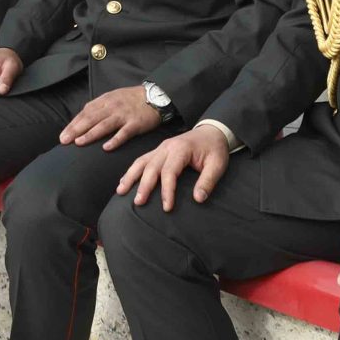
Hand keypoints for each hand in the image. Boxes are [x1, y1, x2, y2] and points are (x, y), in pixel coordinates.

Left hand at [62, 84, 162, 149]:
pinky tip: (106, 147)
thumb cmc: (131, 99)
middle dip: (76, 130)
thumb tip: (82, 117)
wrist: (155, 96)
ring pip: (104, 125)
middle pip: (91, 119)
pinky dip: (115, 140)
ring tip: (79, 142)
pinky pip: (124, 133)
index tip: (63, 135)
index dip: (73, 124)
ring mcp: (124, 115)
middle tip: (64, 140)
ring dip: (91, 134)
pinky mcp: (135, 124)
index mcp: (105, 100)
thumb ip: (98, 107)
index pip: (85, 113)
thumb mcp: (113, 97)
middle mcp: (112, 107)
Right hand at [116, 123, 230, 210]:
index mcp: (181, 149)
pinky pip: (142, 160)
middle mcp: (167, 147)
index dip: (167, 190)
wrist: (212, 131)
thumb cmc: (215, 149)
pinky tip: (123, 182)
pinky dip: (132, 171)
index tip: (167, 207)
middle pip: (151, 167)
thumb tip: (198, 199)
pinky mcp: (158, 151)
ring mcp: (161, 147)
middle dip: (144, 185)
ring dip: (130, 176)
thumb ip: (208, 181)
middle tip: (138, 202)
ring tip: (121, 191)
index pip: (170, 171)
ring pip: (141, 162)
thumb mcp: (218, 164)